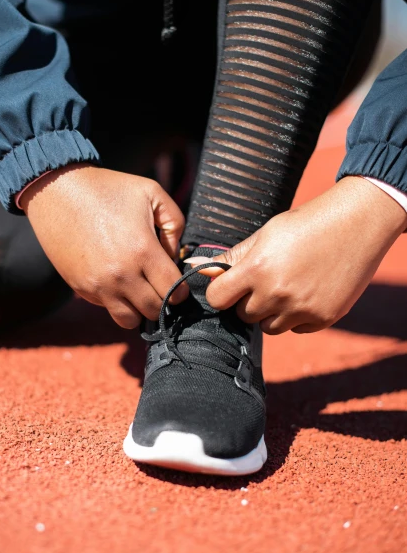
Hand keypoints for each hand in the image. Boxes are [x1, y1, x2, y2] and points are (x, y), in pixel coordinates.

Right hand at [20, 164, 187, 327]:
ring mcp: (98, 285)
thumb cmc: (108, 188)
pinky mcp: (81, 288)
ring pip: (129, 320)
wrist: (57, 191)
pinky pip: (106, 308)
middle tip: (158, 285)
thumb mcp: (152, 193)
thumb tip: (174, 256)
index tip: (177, 282)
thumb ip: (175, 224)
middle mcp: (121, 275)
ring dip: (138, 309)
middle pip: (154, 310)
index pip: (173, 291)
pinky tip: (115, 279)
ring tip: (138, 289)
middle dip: (162, 301)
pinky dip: (115, 300)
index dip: (181, 290)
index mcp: (142, 251)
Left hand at [186, 177, 406, 333]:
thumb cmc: (304, 224)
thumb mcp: (264, 235)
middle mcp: (276, 294)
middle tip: (267, 279)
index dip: (222, 292)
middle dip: (248, 301)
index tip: (231, 285)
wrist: (356, 223)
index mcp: (256, 269)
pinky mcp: (323, 319)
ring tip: (288, 285)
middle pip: (243, 315)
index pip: (217, 299)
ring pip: (268, 327)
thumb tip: (196, 265)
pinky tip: (308, 291)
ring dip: (272, 312)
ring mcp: (301, 309)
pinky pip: (296, 329)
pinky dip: (297, 316)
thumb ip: (232, 257)